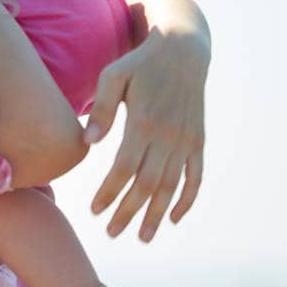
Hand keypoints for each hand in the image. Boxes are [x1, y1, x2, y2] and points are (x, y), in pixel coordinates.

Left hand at [86, 22, 208, 242]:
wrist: (183, 50)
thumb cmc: (140, 63)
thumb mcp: (114, 76)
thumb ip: (102, 109)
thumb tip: (89, 143)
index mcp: (144, 122)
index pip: (124, 168)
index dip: (110, 192)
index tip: (94, 210)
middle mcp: (168, 136)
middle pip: (147, 184)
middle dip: (129, 212)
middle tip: (112, 233)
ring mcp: (186, 140)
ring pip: (171, 186)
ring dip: (156, 214)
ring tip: (142, 237)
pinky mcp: (197, 140)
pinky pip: (195, 176)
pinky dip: (187, 200)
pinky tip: (174, 219)